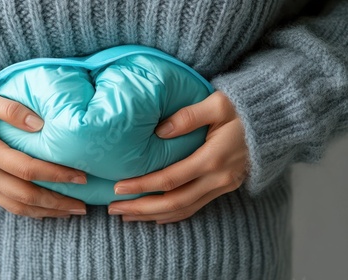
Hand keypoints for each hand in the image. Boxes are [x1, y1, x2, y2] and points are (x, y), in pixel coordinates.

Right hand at [0, 87, 87, 218]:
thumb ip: (9, 108)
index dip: (56, 174)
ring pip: (16, 206)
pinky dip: (29, 210)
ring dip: (46, 212)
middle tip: (83, 205)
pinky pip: (5, 205)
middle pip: (25, 195)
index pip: (27, 169)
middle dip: (57, 202)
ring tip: (71, 211)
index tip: (81, 176)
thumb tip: (41, 124)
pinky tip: (47, 209)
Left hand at [108, 91, 247, 223]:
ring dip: (154, 215)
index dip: (142, 186)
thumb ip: (188, 116)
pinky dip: (175, 214)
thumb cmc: (246, 107)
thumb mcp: (218, 103)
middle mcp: (218, 178)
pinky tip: (157, 217)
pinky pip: (196, 207)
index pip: (170, 179)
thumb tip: (159, 130)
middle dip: (142, 208)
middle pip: (174, 202)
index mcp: (213, 158)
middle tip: (115, 209)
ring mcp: (223, 186)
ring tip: (129, 216)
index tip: (119, 187)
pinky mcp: (225, 187)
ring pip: (184, 209)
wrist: (276, 119)